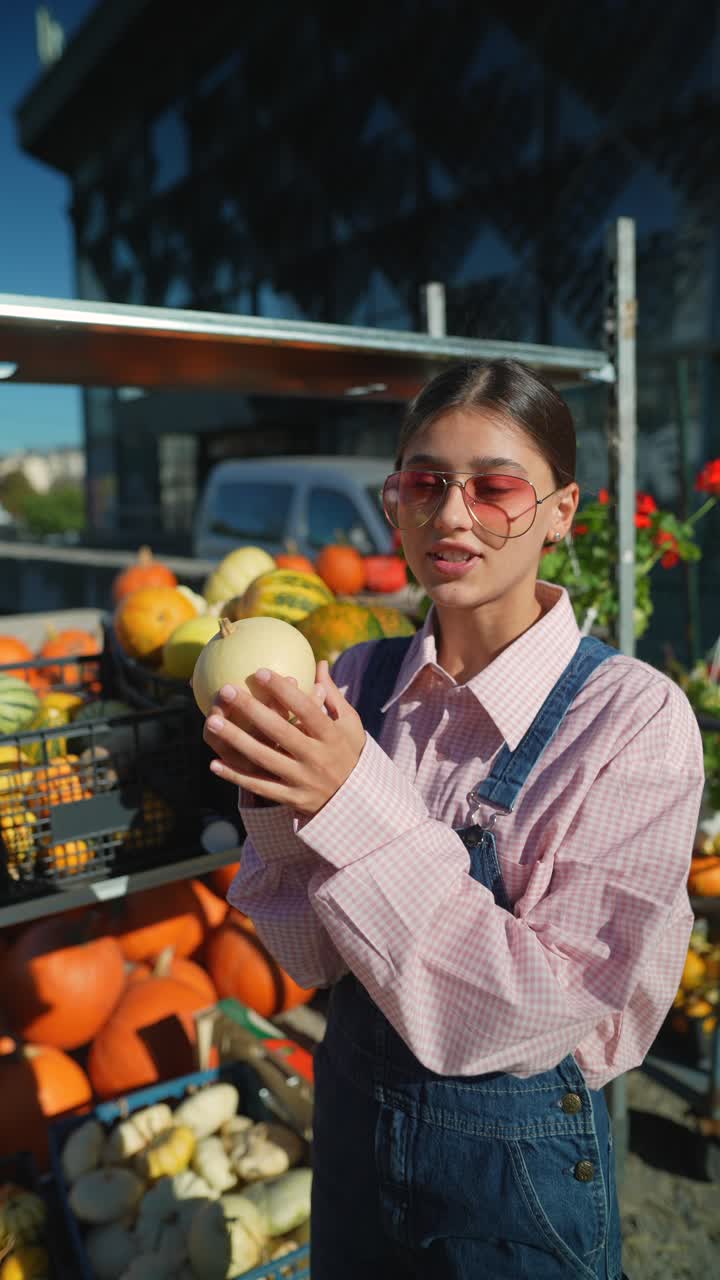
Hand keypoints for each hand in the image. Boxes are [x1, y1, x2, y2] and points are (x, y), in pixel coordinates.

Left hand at [202, 661, 365, 814]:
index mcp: (331, 736)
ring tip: (212, 720)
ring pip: (264, 758)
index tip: (260, 672)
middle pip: (280, 731)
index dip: (283, 690)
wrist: (356, 801)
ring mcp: (302, 779)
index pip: (306, 709)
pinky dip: (236, 777)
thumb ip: (332, 695)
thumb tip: (320, 663)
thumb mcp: (349, 724)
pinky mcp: (291, 798)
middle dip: (251, 709)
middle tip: (227, 689)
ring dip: (236, 740)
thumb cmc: (348, 752)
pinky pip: (259, 787)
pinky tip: (214, 763)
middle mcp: (316, 757)